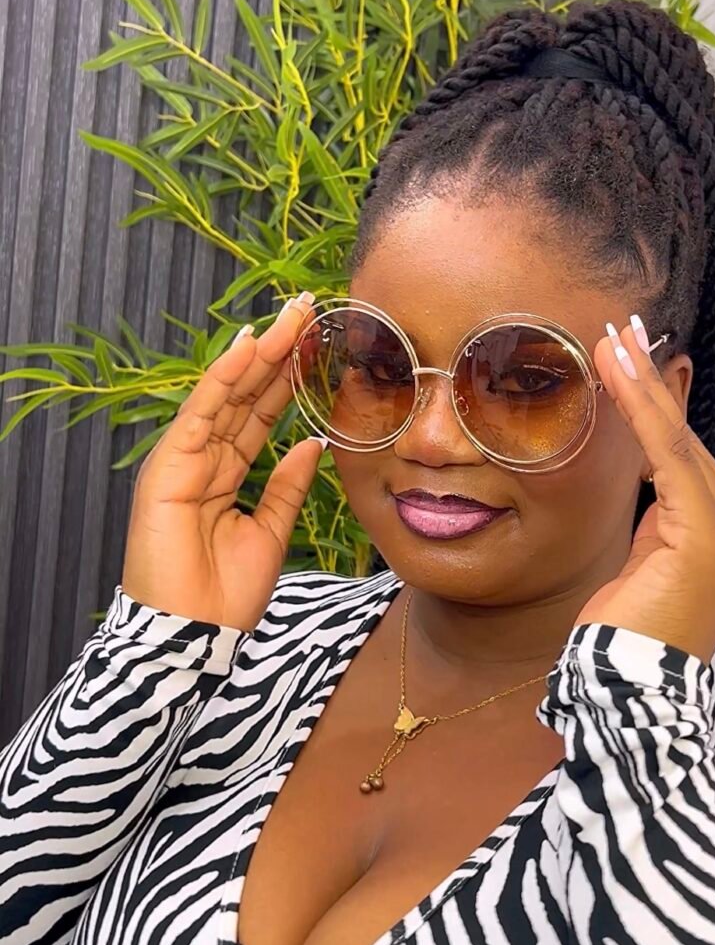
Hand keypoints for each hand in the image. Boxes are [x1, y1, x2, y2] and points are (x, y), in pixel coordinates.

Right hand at [120, 293, 324, 632]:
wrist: (194, 636)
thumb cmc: (226, 595)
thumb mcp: (272, 531)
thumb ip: (287, 485)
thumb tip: (314, 444)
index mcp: (224, 475)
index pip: (259, 415)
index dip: (287, 380)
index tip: (317, 344)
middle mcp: (201, 460)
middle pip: (244, 396)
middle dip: (277, 352)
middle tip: (307, 308)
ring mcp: (182, 461)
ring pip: (225, 395)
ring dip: (257, 353)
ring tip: (289, 316)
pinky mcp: (167, 467)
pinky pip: (201, 414)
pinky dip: (224, 379)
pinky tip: (249, 347)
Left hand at [577, 316, 714, 664]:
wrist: (629, 690)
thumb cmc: (623, 642)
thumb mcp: (639, 569)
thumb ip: (654, 526)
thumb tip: (646, 478)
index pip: (685, 464)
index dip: (660, 410)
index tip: (632, 359)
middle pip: (686, 447)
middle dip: (653, 386)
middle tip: (621, 330)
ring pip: (680, 446)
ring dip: (645, 388)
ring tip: (615, 339)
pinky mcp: (711, 537)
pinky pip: (672, 460)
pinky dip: (645, 413)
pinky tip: (621, 372)